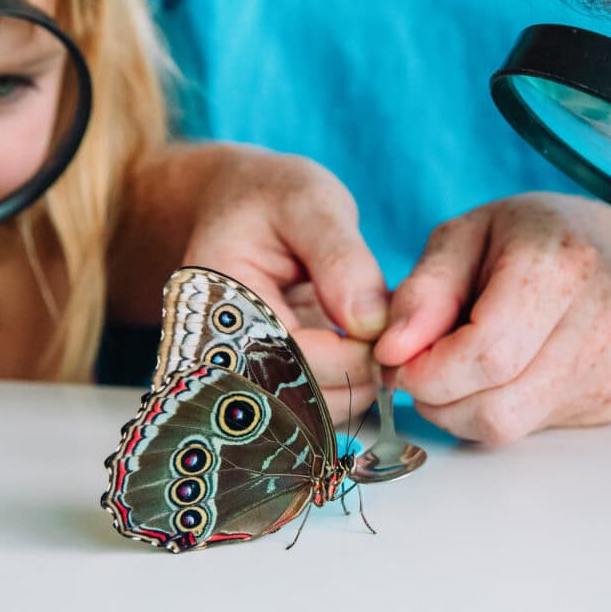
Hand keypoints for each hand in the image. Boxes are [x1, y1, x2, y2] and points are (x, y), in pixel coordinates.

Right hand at [179, 148, 389, 420]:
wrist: (237, 207)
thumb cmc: (270, 197)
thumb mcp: (308, 202)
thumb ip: (340, 259)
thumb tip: (371, 325)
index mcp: (216, 304)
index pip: (290, 362)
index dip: (352, 355)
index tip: (393, 327)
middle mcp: (215, 353)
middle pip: (297, 401)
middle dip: (358, 374)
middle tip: (395, 333)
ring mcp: (237, 373)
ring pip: (308, 414)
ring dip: (357, 384)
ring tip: (378, 333)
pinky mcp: (261, 382)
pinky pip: (310, 406)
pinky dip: (347, 383)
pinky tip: (362, 345)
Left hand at [373, 194, 610, 443]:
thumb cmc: (531, 241)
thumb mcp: (464, 237)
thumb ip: (424, 291)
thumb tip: (392, 351)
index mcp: (560, 265)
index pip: (486, 353)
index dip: (428, 370)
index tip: (399, 359)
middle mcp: (599, 321)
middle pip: (495, 404)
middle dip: (437, 397)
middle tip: (419, 369)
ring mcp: (610, 368)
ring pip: (508, 427)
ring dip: (460, 411)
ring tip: (454, 370)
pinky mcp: (610, 402)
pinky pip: (530, 430)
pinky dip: (495, 410)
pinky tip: (500, 374)